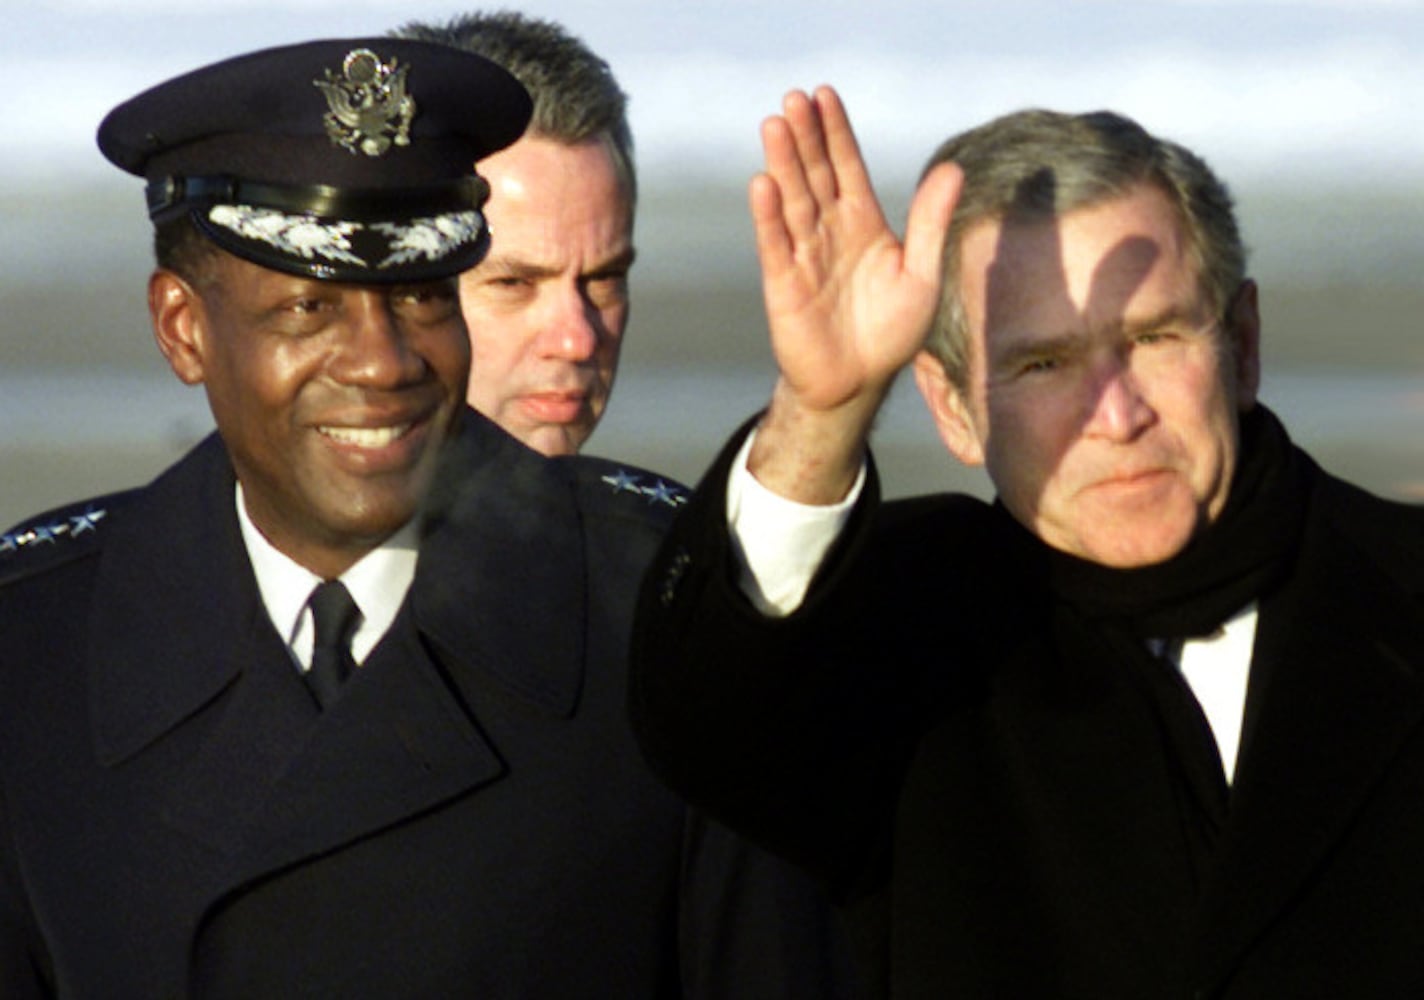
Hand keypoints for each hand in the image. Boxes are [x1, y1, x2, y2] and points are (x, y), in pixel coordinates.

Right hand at [747, 86, 961, 501]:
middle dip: (805, 137)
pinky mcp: (783, 284)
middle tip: (794, 98)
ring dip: (783, 163)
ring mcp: (803, 255)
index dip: (836, 133)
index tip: (825, 95)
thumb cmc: (891, 332)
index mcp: (863, 224)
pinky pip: (775, 244)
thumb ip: (931, 223)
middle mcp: (829, 232)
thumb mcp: (922, 275)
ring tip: (776, 125)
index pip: (847, 168)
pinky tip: (763, 183)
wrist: (858, 384)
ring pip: (792, 201)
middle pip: (815, 175)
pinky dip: (768, 216)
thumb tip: (952, 169)